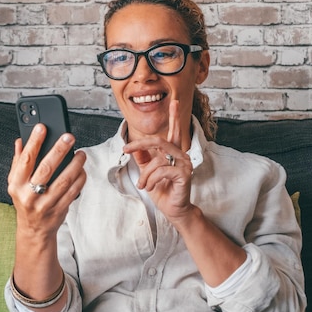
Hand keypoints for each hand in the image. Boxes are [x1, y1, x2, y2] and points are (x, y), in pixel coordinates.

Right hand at [7, 123, 86, 238]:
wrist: (34, 229)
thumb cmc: (25, 201)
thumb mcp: (15, 183)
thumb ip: (17, 161)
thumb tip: (19, 141)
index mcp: (16, 184)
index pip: (25, 159)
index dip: (33, 142)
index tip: (42, 127)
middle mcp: (29, 194)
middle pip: (46, 168)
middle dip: (59, 150)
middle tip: (69, 137)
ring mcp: (45, 204)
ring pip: (63, 180)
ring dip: (75, 164)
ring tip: (80, 153)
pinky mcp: (59, 210)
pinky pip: (73, 192)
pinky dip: (80, 179)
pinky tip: (82, 170)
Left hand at [123, 100, 194, 221]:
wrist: (172, 210)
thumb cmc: (161, 190)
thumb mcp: (147, 172)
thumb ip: (143, 159)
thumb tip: (134, 148)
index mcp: (173, 152)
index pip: (174, 131)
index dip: (176, 116)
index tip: (175, 102)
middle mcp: (181, 155)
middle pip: (159, 141)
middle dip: (140, 144)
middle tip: (126, 149)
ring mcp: (185, 164)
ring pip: (157, 160)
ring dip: (144, 175)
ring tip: (143, 185)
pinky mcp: (185, 174)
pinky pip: (161, 171)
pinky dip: (151, 180)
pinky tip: (151, 188)